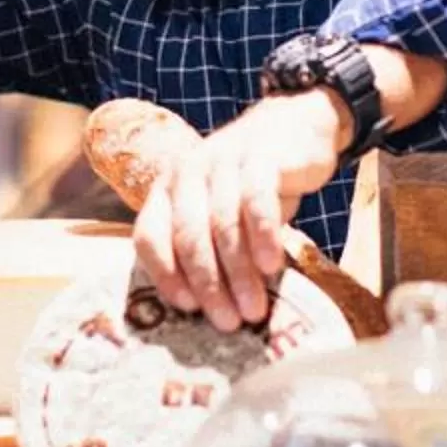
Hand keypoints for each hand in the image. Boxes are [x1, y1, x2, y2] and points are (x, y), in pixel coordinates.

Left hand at [133, 91, 344, 331]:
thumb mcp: (223, 211)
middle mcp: (187, 173)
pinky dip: (263, 237)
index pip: (150, 235)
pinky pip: (256, 200)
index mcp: (167, 190)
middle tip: (229, 322)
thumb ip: (212, 247)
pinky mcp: (260, 156)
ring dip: (239, 273)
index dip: (164, 274)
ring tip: (254, 308)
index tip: (188, 308)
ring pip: (223, 224)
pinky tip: (272, 266)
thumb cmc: (253, 184)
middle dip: (209, 285)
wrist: (296, 125)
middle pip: (188, 236)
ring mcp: (222, 160)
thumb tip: (217, 311)